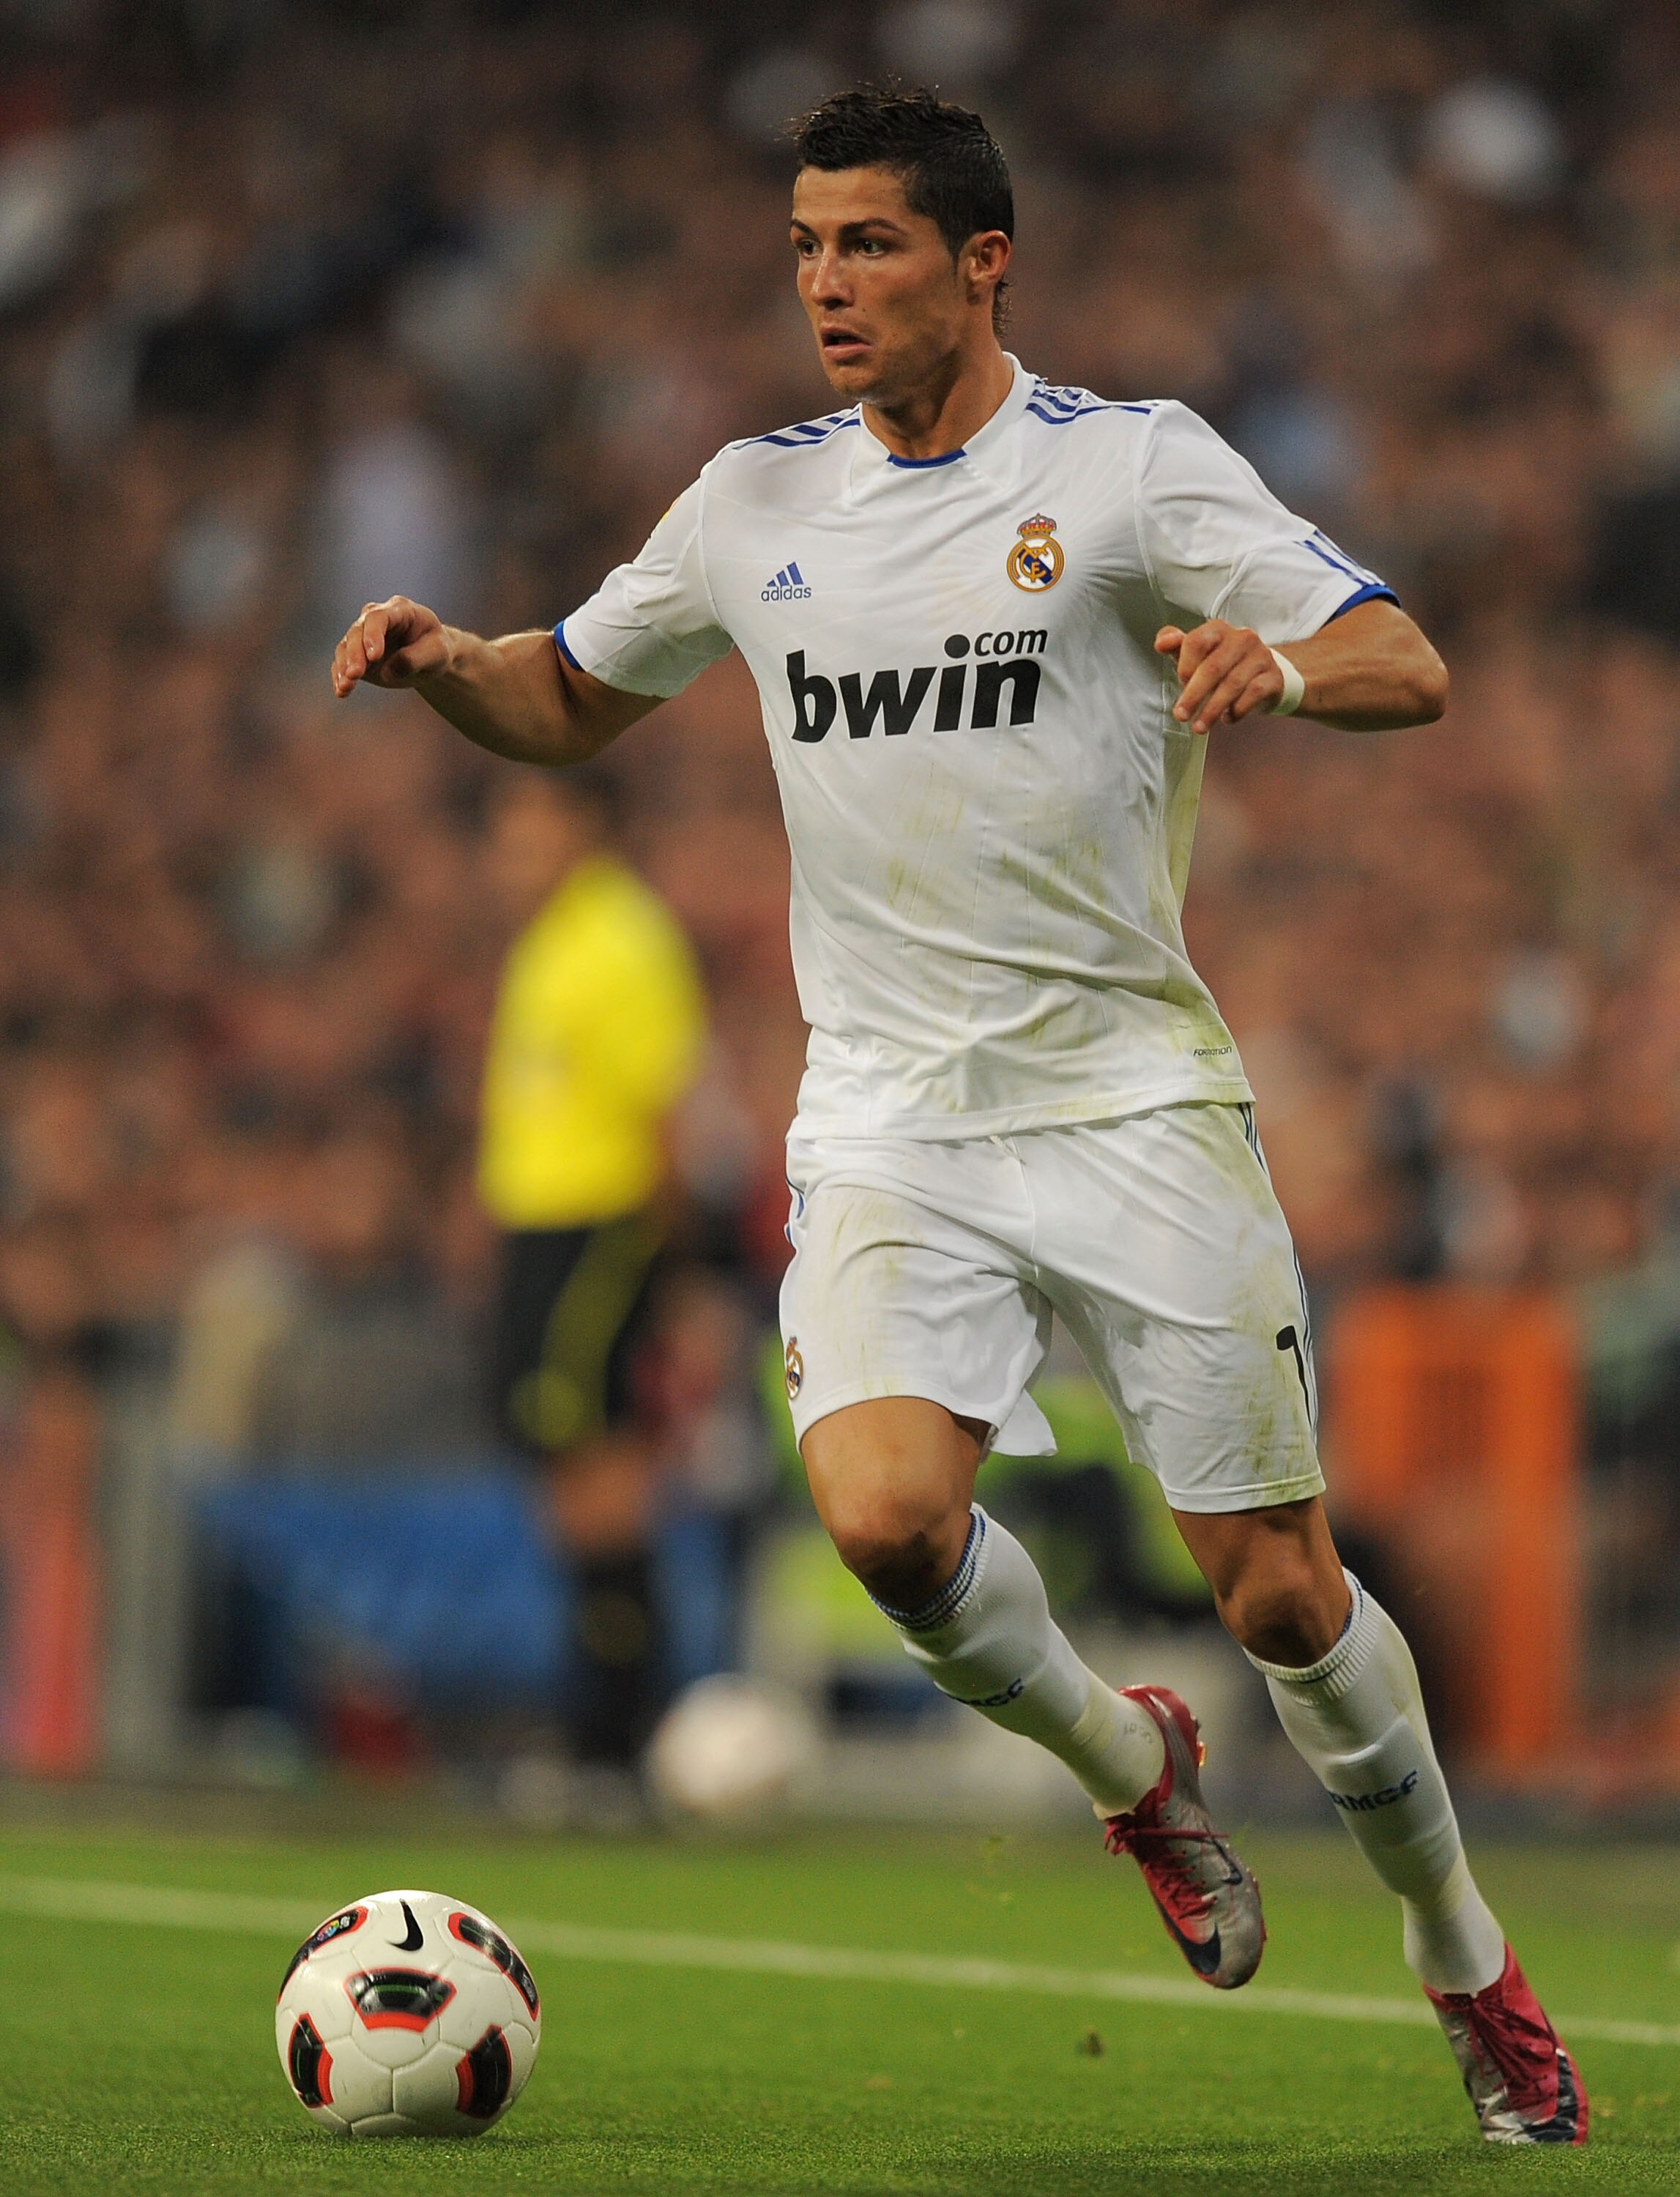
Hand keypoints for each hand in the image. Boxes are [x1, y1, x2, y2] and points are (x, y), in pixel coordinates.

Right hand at [331, 596, 449, 696]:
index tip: (373, 656)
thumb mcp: (437, 653)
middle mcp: (376, 619)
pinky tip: (341, 692)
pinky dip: (340, 677)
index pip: (379, 617)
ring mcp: (363, 636)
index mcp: (399, 610)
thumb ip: (415, 659)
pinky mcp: (356, 655)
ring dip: (343, 668)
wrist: (430, 659)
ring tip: (345, 688)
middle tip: (355, 674)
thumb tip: (388, 671)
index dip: (373, 635)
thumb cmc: (436, 650)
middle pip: (357, 631)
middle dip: (355, 654)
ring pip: (346, 647)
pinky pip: (343, 663)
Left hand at [1154, 619, 1285, 734]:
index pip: (1196, 642)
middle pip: (1213, 667)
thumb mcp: (1196, 654)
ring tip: (1199, 726)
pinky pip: (1253, 694)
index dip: (1185, 666)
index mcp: (1218, 629)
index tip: (1180, 684)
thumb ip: (1175, 646)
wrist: (1262, 675)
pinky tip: (1227, 718)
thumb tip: (1162, 643)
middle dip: (1194, 695)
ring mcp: (1261, 656)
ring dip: (1212, 709)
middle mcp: (1242, 638)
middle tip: (1181, 716)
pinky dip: (1237, 709)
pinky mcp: (1273, 676)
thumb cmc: (1222, 664)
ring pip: (1233, 684)